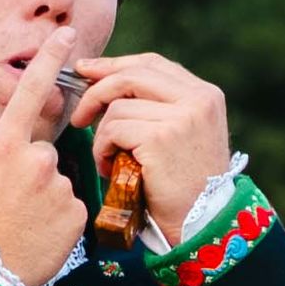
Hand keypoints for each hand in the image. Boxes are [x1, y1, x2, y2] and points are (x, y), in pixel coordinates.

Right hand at [0, 56, 89, 285]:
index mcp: (2, 144)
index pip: (31, 91)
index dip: (50, 58)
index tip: (68, 33)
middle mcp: (35, 158)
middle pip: (42, 150)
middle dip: (29, 169)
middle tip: (7, 201)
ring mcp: (59, 186)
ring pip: (56, 180)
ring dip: (43, 195)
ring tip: (20, 221)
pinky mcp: (77, 213)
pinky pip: (69, 205)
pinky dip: (57, 217)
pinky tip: (37, 233)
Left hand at [66, 54, 232, 229]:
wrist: (201, 222)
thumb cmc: (185, 184)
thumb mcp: (184, 135)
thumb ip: (159, 106)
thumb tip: (106, 80)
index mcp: (205, 94)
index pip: (151, 63)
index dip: (114, 65)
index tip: (86, 72)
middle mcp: (198, 99)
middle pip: (131, 75)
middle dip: (96, 91)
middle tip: (79, 116)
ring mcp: (182, 116)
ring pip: (117, 107)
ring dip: (102, 135)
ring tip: (109, 160)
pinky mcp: (161, 137)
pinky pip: (113, 129)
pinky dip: (102, 150)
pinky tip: (111, 169)